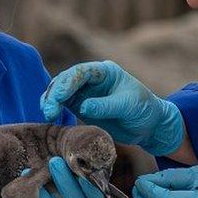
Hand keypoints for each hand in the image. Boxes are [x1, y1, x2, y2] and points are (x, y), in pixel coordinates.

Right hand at [40, 61, 184, 155]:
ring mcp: (84, 92)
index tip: (58, 98)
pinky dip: (54, 108)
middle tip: (49, 111)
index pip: (81, 72)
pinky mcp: (80, 106)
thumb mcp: (128, 106)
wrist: (150, 125)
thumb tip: (83, 106)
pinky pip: (62, 104)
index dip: (67, 83)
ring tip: (48, 115)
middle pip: (66, 80)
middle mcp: (91, 79)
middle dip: (55, 93)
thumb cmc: (144, 110)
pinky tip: (49, 117)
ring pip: (60, 91)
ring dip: (50, 100)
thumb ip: (106, 106)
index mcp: (105, 72)